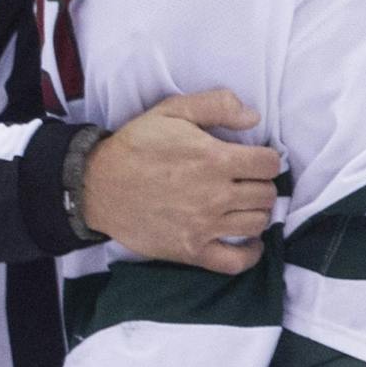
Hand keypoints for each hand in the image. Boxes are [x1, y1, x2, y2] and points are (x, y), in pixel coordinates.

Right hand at [80, 90, 283, 274]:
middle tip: (245, 180)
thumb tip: (253, 117)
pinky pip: (236, 261)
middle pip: (267, 194)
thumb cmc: (134, 146)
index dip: (265, 158)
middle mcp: (215, 195)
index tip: (253, 159)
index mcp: (214, 159)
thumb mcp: (170, 111)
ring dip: (255, 211)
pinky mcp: (192, 250)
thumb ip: (215, 105)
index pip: (269, 164)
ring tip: (241, 203)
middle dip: (260, 184)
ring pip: (257, 222)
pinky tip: (248, 241)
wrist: (96, 185)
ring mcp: (205, 226)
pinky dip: (250, 253)